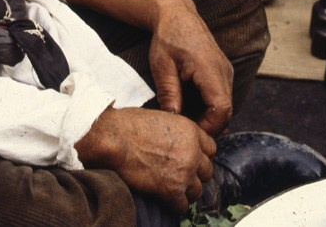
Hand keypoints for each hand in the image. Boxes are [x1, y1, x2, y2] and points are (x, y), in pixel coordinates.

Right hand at [76, 106, 215, 212]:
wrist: (114, 138)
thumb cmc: (129, 125)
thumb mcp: (161, 118)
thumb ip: (176, 132)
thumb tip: (177, 144)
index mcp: (191, 131)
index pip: (211, 149)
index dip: (199, 155)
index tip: (190, 160)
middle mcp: (193, 152)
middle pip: (207, 171)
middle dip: (194, 174)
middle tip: (179, 175)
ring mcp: (184, 172)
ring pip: (197, 191)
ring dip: (185, 191)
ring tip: (170, 187)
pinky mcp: (172, 191)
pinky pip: (182, 206)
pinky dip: (174, 204)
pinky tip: (163, 198)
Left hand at [149, 0, 233, 136]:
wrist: (177, 15)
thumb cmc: (168, 37)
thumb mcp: (162, 66)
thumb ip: (169, 93)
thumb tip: (173, 120)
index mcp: (209, 68)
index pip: (221, 109)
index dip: (208, 127)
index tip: (188, 132)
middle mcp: (223, 70)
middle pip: (226, 111)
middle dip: (208, 125)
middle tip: (184, 129)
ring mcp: (226, 71)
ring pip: (225, 105)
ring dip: (209, 117)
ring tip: (185, 118)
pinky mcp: (223, 72)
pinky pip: (222, 96)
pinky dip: (210, 107)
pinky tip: (191, 106)